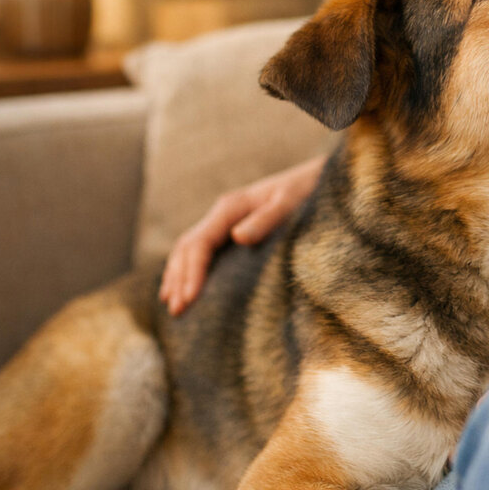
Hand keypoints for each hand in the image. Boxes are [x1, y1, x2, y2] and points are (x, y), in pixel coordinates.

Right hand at [159, 155, 325, 315]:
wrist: (316, 178)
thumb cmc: (305, 191)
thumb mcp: (289, 203)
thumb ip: (266, 219)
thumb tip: (238, 237)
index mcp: (230, 207)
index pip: (200, 244)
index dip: (192, 273)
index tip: (189, 299)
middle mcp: (222, 213)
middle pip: (187, 247)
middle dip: (178, 279)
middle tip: (176, 311)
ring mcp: (224, 220)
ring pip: (189, 248)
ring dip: (177, 276)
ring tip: (172, 305)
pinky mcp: (232, 228)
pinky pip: (202, 250)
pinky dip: (188, 269)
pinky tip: (186, 287)